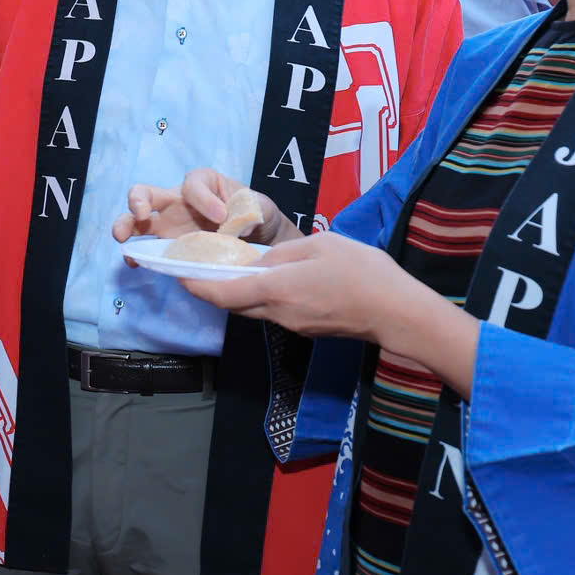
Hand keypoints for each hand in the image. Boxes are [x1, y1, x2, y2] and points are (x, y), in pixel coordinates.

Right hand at [111, 167, 287, 244]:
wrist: (258, 240)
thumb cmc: (254, 214)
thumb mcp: (259, 206)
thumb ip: (249, 210)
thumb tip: (237, 225)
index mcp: (202, 183)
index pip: (193, 185)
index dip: (204, 199)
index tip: (222, 217)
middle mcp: (178, 200)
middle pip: (148, 192)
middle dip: (138, 199)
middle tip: (140, 213)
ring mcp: (169, 224)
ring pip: (136, 220)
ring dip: (124, 225)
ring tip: (122, 238)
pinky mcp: (168, 246)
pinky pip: (146, 250)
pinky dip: (136, 255)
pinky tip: (135, 263)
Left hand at [180, 232, 421, 343]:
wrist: (395, 312)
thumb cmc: (362, 271)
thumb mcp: (320, 245)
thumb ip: (283, 253)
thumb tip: (260, 263)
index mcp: (277, 289)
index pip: (222, 293)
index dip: (196, 286)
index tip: (179, 274)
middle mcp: (278, 313)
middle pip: (234, 305)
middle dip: (213, 289)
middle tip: (201, 269)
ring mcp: (292, 325)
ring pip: (253, 310)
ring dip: (239, 294)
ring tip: (233, 271)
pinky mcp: (306, 329)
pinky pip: (274, 313)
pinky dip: (262, 298)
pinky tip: (270, 282)